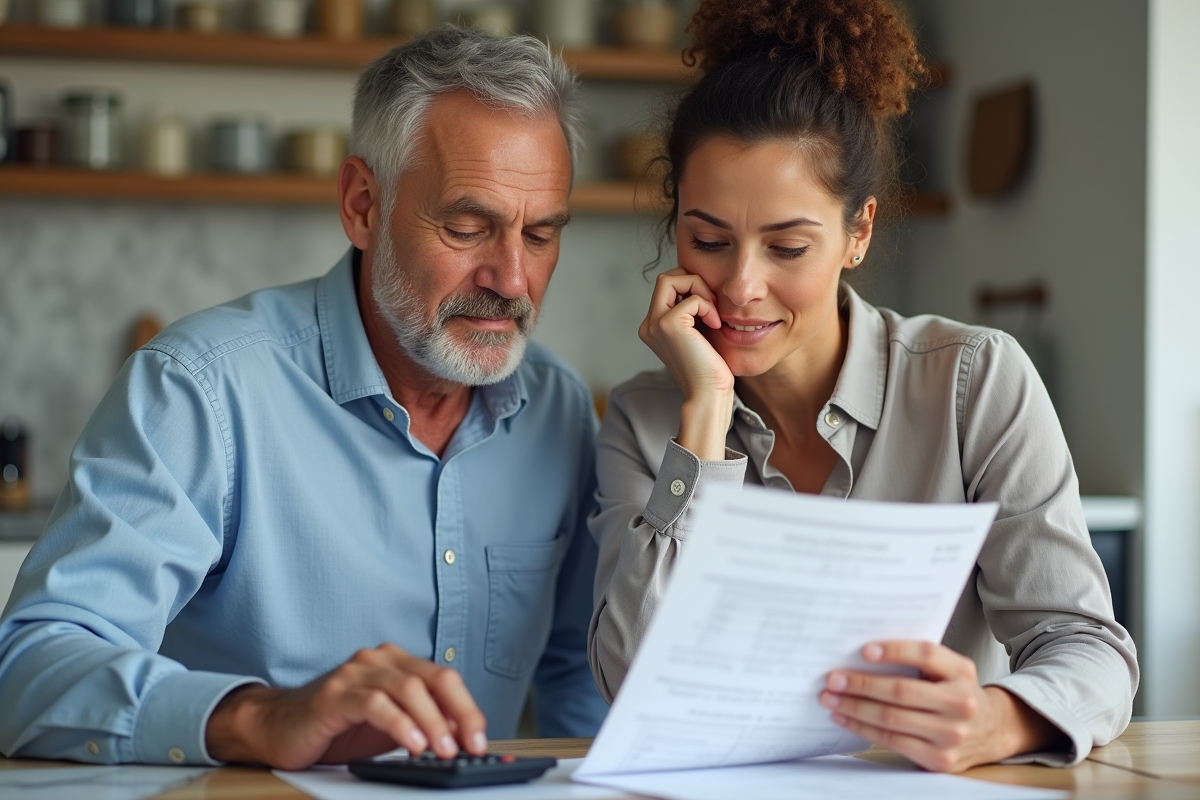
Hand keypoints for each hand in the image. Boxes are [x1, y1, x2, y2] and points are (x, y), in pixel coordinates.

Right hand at [205, 643, 486, 769]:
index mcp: (398, 664)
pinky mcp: (335, 694)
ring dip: (432, 722)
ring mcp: (356, 673)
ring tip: (443, 750)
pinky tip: (412, 745)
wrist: (278, 727)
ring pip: (408, 689)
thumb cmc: (336, 726)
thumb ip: (422, 723)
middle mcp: (380, 661)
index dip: (468, 709)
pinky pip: (375, 704)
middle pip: (433, 680)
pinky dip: (399, 724)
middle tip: (472, 745)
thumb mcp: (389, 727)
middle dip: (459, 713)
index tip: (480, 738)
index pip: (445, 679)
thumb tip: (461, 734)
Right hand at [638, 268, 733, 459]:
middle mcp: (648, 325)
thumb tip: (699, 284)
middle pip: (665, 278)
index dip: (690, 287)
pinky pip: (691, 298)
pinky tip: (716, 324)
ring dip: (698, 288)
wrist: (708, 394)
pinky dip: (708, 306)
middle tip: (711, 303)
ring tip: (713, 312)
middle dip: (693, 282)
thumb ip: (692, 312)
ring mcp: (655, 324)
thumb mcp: (698, 333)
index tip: (710, 306)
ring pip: (672, 279)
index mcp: (653, 327)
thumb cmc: (709, 368)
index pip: (667, 287)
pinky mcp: (668, 325)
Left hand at [820, 641, 1063, 772]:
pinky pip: (892, 740)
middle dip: (861, 684)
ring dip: (854, 708)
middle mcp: (960, 703)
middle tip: (833, 679)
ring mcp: (951, 734)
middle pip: (902, 691)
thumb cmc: (958, 692)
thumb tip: (864, 653)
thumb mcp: (951, 668)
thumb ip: (920, 659)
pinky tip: (845, 717)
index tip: (864, 650)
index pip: (926, 654)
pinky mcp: (939, 759)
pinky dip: (863, 728)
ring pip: (892, 719)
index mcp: (961, 672)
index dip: (894, 651)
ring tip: (830, 698)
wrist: (993, 730)